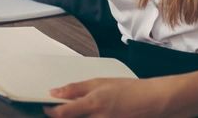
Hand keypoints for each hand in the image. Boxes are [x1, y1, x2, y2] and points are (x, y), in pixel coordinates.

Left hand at [44, 77, 177, 117]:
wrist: (151, 101)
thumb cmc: (127, 89)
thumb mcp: (99, 82)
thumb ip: (76, 88)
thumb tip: (56, 91)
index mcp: (93, 103)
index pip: (63, 113)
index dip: (51, 111)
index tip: (46, 107)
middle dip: (64, 116)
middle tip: (64, 109)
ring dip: (77, 117)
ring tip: (85, 110)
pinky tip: (92, 113)